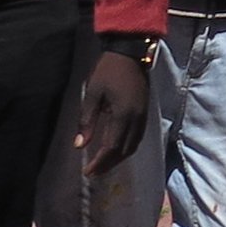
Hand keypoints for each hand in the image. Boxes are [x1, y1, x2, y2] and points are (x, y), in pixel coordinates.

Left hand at [79, 50, 151, 172]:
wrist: (131, 53)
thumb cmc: (108, 72)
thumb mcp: (92, 94)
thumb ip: (87, 121)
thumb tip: (79, 146)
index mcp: (123, 115)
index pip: (112, 147)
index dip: (100, 162)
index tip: (88, 172)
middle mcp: (136, 120)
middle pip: (125, 151)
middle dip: (109, 164)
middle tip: (94, 172)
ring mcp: (143, 117)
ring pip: (133, 146)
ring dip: (119, 158)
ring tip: (104, 164)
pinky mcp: (145, 113)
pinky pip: (138, 138)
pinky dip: (127, 148)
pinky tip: (117, 148)